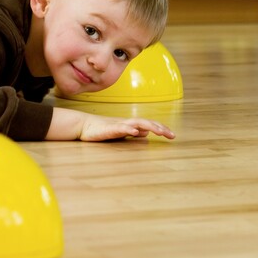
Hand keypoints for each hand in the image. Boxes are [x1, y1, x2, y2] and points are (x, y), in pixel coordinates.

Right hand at [47, 107, 174, 140]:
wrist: (84, 125)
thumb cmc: (102, 129)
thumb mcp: (121, 132)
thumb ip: (133, 132)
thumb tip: (146, 132)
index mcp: (130, 124)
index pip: (149, 125)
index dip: (161, 128)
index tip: (172, 135)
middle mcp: (127, 122)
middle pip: (146, 123)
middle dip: (160, 128)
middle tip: (172, 135)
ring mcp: (118, 125)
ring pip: (137, 123)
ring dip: (149, 126)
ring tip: (160, 131)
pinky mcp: (109, 128)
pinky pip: (120, 128)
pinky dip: (128, 129)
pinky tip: (135, 132)